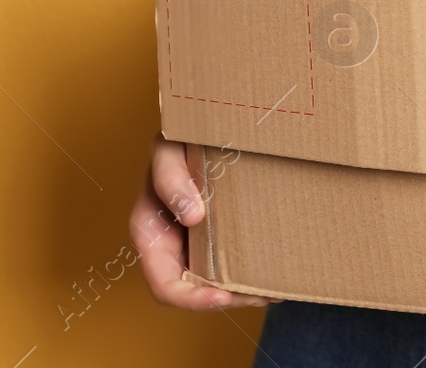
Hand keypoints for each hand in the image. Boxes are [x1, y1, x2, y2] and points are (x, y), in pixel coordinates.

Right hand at [130, 134, 269, 310]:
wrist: (202, 126)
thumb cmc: (178, 136)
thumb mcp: (167, 149)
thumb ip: (170, 178)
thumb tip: (192, 215)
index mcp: (150, 232)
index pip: (164, 284)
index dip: (191, 298)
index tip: (222, 296)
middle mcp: (170, 243)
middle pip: (194, 291)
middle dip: (227, 299)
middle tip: (262, 294)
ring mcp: (193, 241)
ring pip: (214, 282)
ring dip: (242, 291)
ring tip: (275, 288)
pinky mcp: (216, 235)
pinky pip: (228, 262)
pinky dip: (249, 272)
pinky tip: (274, 270)